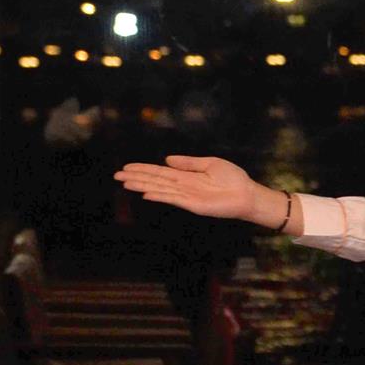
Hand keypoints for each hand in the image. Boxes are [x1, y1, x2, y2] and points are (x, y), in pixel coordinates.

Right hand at [115, 156, 287, 227]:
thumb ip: (188, 162)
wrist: (247, 194)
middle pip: (155, 180)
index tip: (127, 166)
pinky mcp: (193, 205)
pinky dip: (159, 195)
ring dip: (142, 186)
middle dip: (136, 177)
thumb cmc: (233, 179)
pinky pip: (173, 199)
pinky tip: (146, 193)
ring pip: (160, 189)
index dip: (143, 169)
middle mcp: (183, 186)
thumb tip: (167, 159)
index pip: (160, 171)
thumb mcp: (210, 163)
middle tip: (116, 175)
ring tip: (125, 183)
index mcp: (186, 176)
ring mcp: (186, 196)